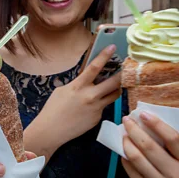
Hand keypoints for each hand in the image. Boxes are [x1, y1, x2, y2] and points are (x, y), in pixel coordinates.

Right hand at [24, 45, 120, 160]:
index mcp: (78, 86)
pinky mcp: (98, 118)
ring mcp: (96, 108)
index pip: (94, 67)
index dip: (104, 55)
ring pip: (114, 95)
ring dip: (116, 88)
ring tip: (116, 84)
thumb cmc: (53, 108)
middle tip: (126, 68)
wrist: (52, 130)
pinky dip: (100, 104)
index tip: (113, 47)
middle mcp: (90, 96)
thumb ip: (77, 84)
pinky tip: (92, 107)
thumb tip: (87, 80)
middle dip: (121, 74)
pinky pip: (103, 107)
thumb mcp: (63, 91)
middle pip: (113, 82)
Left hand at [122, 112, 178, 177]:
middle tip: (127, 120)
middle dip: (134, 130)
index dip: (156, 124)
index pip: (172, 138)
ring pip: (136, 157)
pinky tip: (124, 150)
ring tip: (124, 134)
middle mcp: (174, 173)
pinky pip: (130, 168)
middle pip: (149, 146)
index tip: (144, 114)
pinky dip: (124, 156)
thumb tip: (148, 123)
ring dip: (126, 142)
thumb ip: (171, 144)